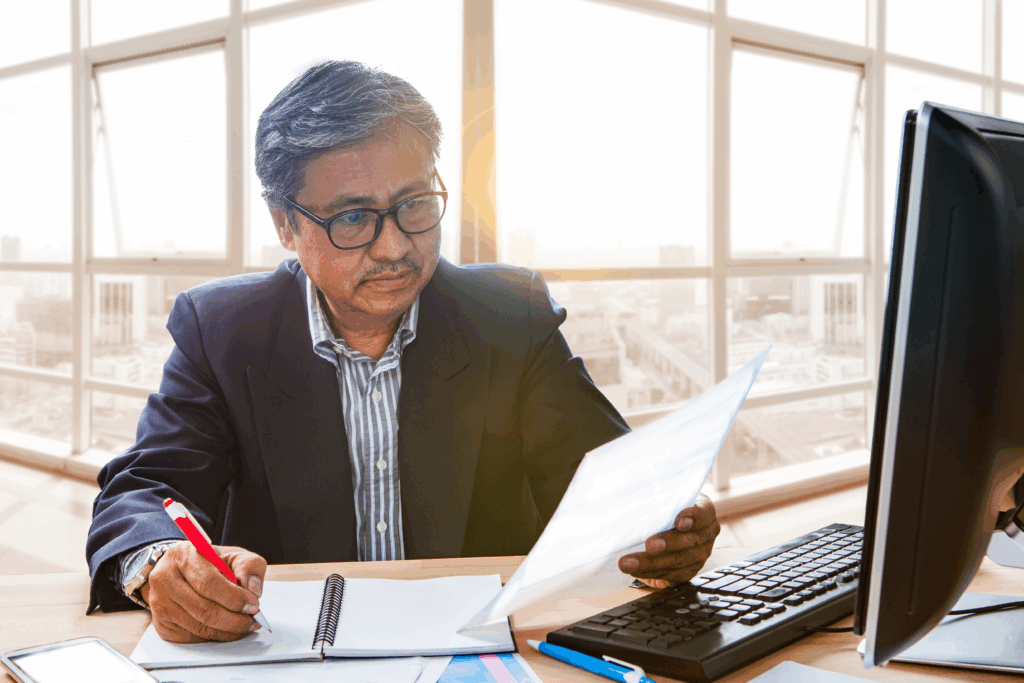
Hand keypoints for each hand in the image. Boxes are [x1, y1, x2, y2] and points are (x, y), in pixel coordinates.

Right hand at [140, 542, 267, 642]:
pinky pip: (190, 638)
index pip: (208, 583)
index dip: (234, 598)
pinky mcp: (161, 623)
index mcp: (184, 556)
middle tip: (252, 620)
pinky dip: (212, 637)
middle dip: (234, 620)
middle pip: (204, 610)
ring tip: (243, 626)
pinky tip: (224, 629)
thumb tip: (253, 589)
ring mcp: (160, 603)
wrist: (177, 568)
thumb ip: (249, 566)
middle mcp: (165, 580)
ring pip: (198, 627)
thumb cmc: (207, 562)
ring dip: (226, 632)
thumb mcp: (232, 554)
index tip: (253, 604)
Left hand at [618, 493, 719, 588]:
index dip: (693, 518)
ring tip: (628, 563)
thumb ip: (658, 499)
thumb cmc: (664, 507)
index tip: (678, 522)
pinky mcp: (687, 572)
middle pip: (691, 541)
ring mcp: (699, 555)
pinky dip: (649, 572)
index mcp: (704, 512)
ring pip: (678, 561)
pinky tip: (634, 569)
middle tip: (649, 544)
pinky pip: (669, 575)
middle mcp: (705, 535)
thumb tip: (634, 499)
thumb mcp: (665, 499)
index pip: (704, 513)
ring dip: (651, 562)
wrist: (663, 526)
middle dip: (668, 543)